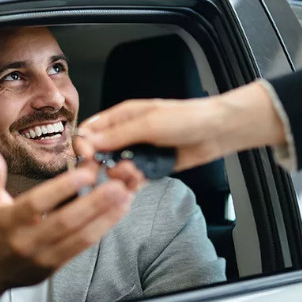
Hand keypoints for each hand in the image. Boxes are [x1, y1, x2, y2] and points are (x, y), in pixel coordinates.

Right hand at [0, 148, 135, 301]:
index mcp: (9, 221)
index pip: (38, 203)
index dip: (62, 188)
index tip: (86, 172)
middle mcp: (27, 240)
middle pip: (65, 221)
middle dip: (95, 203)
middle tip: (117, 185)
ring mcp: (43, 256)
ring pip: (79, 237)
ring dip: (105, 217)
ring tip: (125, 197)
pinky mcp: (55, 267)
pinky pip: (81, 248)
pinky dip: (101, 229)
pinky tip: (116, 214)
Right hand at [76, 81, 286, 171]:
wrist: (217, 131)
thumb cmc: (186, 118)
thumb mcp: (149, 123)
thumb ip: (118, 134)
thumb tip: (88, 141)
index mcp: (121, 117)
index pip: (90, 131)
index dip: (84, 146)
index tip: (88, 159)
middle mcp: (127, 134)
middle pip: (99, 154)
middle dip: (102, 166)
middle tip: (114, 171)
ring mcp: (139, 152)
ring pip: (116, 169)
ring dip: (121, 176)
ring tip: (136, 175)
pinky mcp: (151, 167)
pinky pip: (133, 179)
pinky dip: (133, 184)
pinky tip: (140, 182)